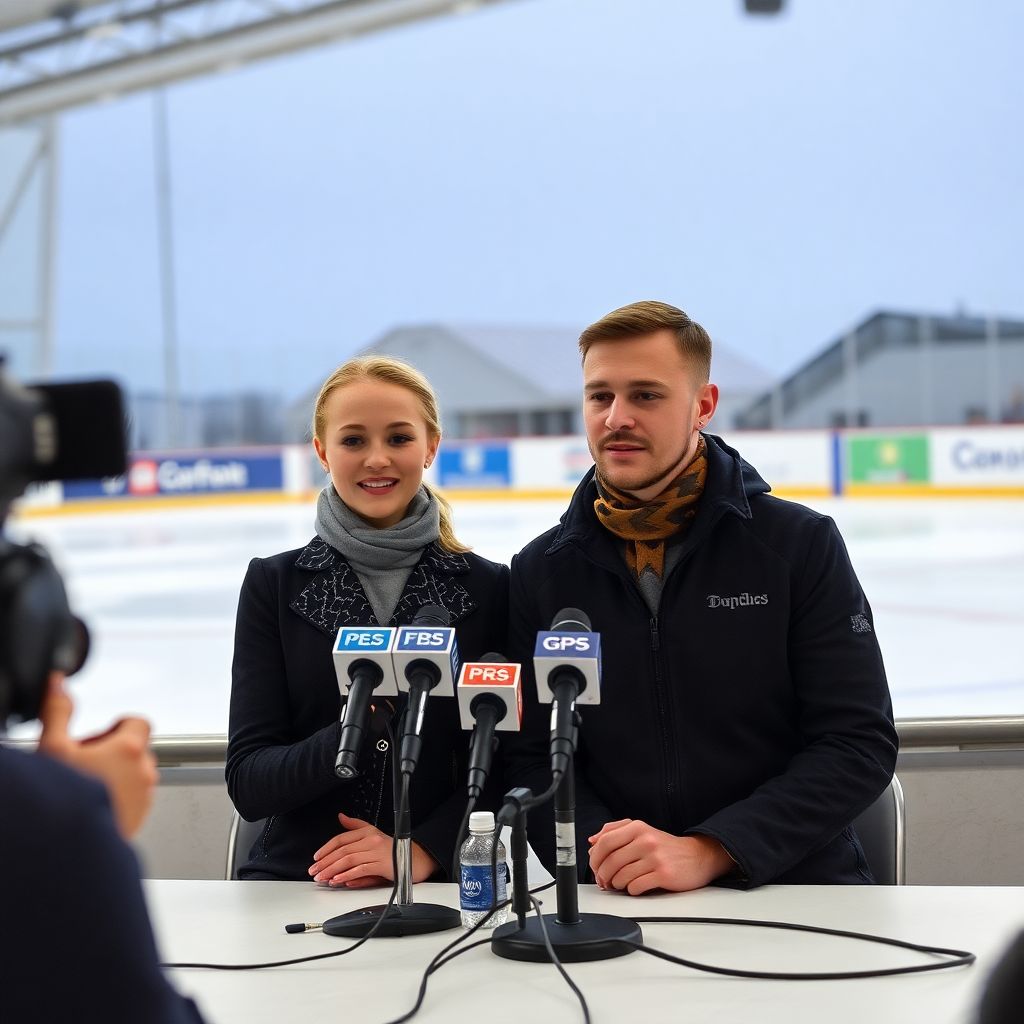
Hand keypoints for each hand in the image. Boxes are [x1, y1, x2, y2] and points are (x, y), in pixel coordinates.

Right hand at [37, 674, 157, 838]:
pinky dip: (118, 796)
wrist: (66, 848)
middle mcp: (145, 772)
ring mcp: (145, 798)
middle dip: (111, 751)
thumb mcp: (52, 748)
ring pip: (135, 775)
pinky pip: (135, 798)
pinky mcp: (140, 819)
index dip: (116, 726)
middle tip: (82, 763)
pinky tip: (91, 805)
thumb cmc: (61, 800)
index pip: (138, 722)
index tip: (97, 737)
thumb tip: (58, 683)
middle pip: (135, 749)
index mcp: (130, 750)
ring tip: (85, 786)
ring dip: (116, 775)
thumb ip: (58, 711)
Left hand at [308, 812, 439, 888]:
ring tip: (322, 877)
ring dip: (332, 870)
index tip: (316, 857)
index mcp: (368, 831)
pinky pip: (361, 870)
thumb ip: (356, 826)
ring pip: (349, 860)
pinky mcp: (383, 864)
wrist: (416, 859)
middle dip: (325, 861)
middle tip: (314, 870)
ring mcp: (377, 852)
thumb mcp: (373, 834)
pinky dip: (347, 875)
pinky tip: (338, 880)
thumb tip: (341, 817)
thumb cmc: (393, 849)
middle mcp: (371, 839)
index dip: (326, 848)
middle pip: (343, 850)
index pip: (342, 838)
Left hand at [588, 819, 733, 894]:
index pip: (605, 841)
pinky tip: (636, 887)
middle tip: (604, 881)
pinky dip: (631, 890)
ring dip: (617, 884)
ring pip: (621, 876)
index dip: (595, 857)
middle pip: (611, 861)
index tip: (595, 866)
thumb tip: (592, 841)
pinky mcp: (664, 875)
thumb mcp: (641, 831)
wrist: (697, 856)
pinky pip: (636, 887)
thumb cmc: (664, 847)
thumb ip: (615, 832)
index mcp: (637, 828)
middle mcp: (646, 840)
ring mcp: (655, 857)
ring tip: (620, 884)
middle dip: (603, 875)